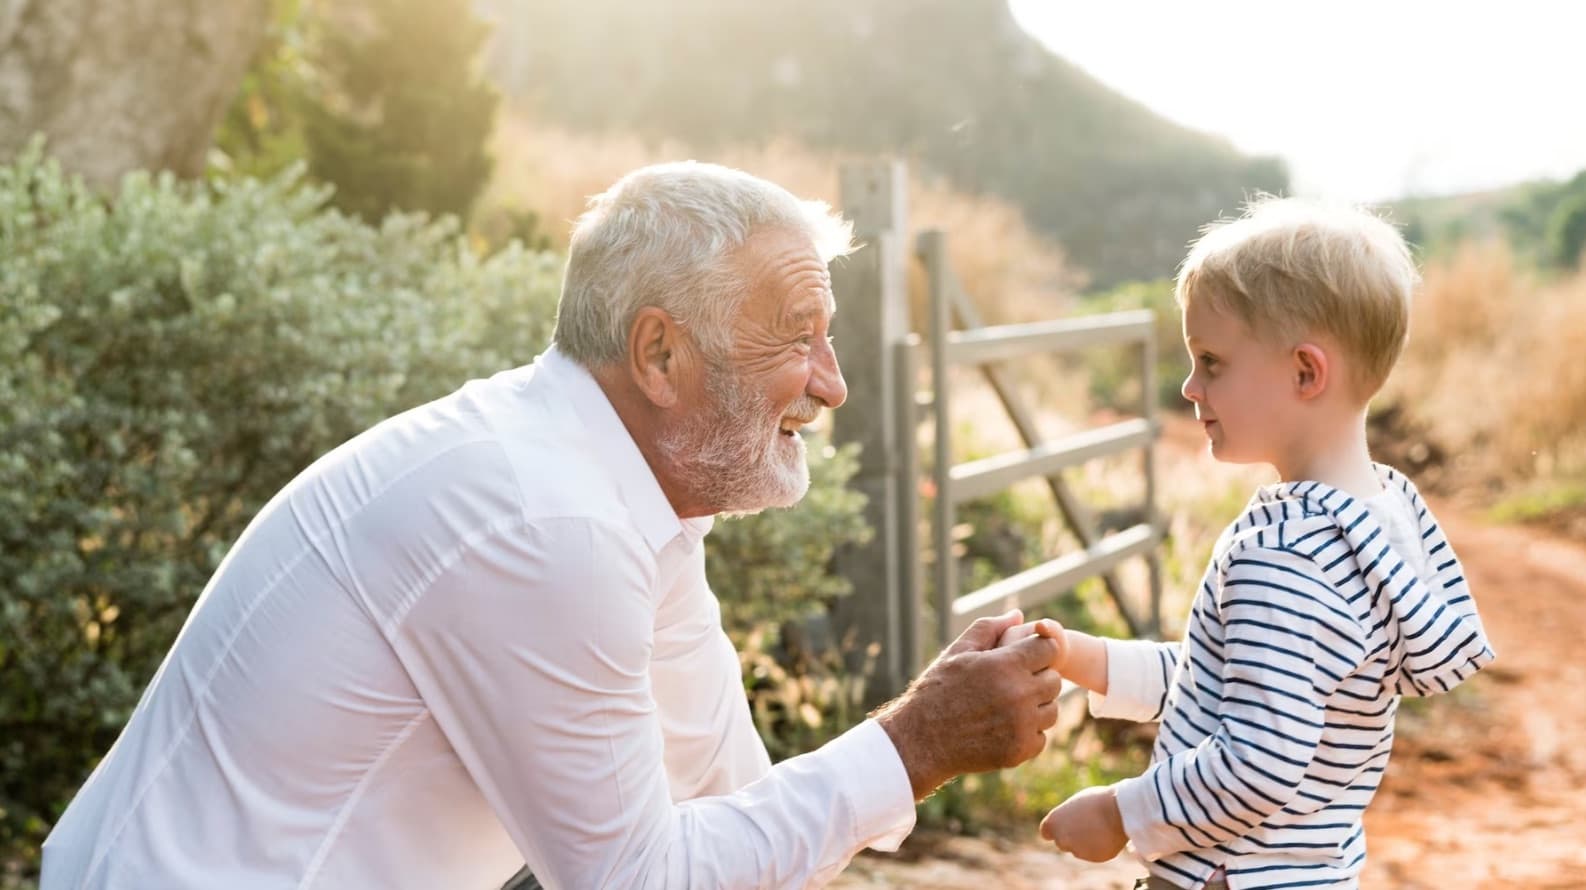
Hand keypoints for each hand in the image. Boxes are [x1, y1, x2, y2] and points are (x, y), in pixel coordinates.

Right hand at [874, 610, 1063, 798]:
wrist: (920, 740)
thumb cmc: (936, 690)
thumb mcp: (958, 652)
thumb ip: (989, 629)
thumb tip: (1017, 615)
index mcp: (1005, 665)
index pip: (1049, 648)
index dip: (1039, 651)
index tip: (1026, 658)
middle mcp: (1019, 694)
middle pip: (1054, 680)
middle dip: (1038, 679)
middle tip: (1013, 684)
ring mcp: (1021, 725)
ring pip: (1051, 710)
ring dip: (1036, 707)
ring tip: (1009, 706)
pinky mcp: (1019, 751)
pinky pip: (1040, 737)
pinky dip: (1027, 734)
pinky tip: (1003, 728)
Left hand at [1040, 785, 1127, 861]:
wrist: (1118, 811)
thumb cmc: (1096, 801)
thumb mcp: (1076, 804)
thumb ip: (1068, 817)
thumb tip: (1069, 825)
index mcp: (1054, 823)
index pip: (1046, 832)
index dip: (1055, 829)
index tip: (1063, 826)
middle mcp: (1062, 840)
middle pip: (1062, 842)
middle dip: (1071, 837)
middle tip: (1086, 825)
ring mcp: (1077, 851)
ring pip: (1079, 849)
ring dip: (1085, 843)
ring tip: (1100, 827)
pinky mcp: (1094, 858)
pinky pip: (1094, 853)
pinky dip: (1099, 847)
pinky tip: (1107, 835)